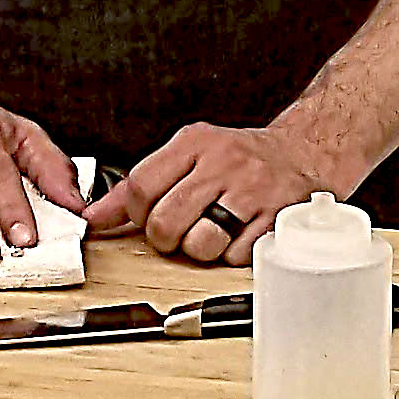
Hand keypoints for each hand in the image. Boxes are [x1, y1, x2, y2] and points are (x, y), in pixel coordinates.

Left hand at [88, 121, 358, 263]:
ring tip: (214, 232)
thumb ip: (138, 186)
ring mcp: (253, 190)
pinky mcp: (278, 217)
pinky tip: (241, 234)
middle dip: (167, 238)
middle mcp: (223, 162)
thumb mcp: (188, 155)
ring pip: (200, 244)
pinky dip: (234, 254)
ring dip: (202, 250)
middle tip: (181, 230)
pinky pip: (236, 256)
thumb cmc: (240, 159)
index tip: (148, 216)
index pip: (141, 186)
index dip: (138, 213)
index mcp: (195, 142)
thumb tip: (94, 216)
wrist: (304, 152)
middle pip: (165, 222)